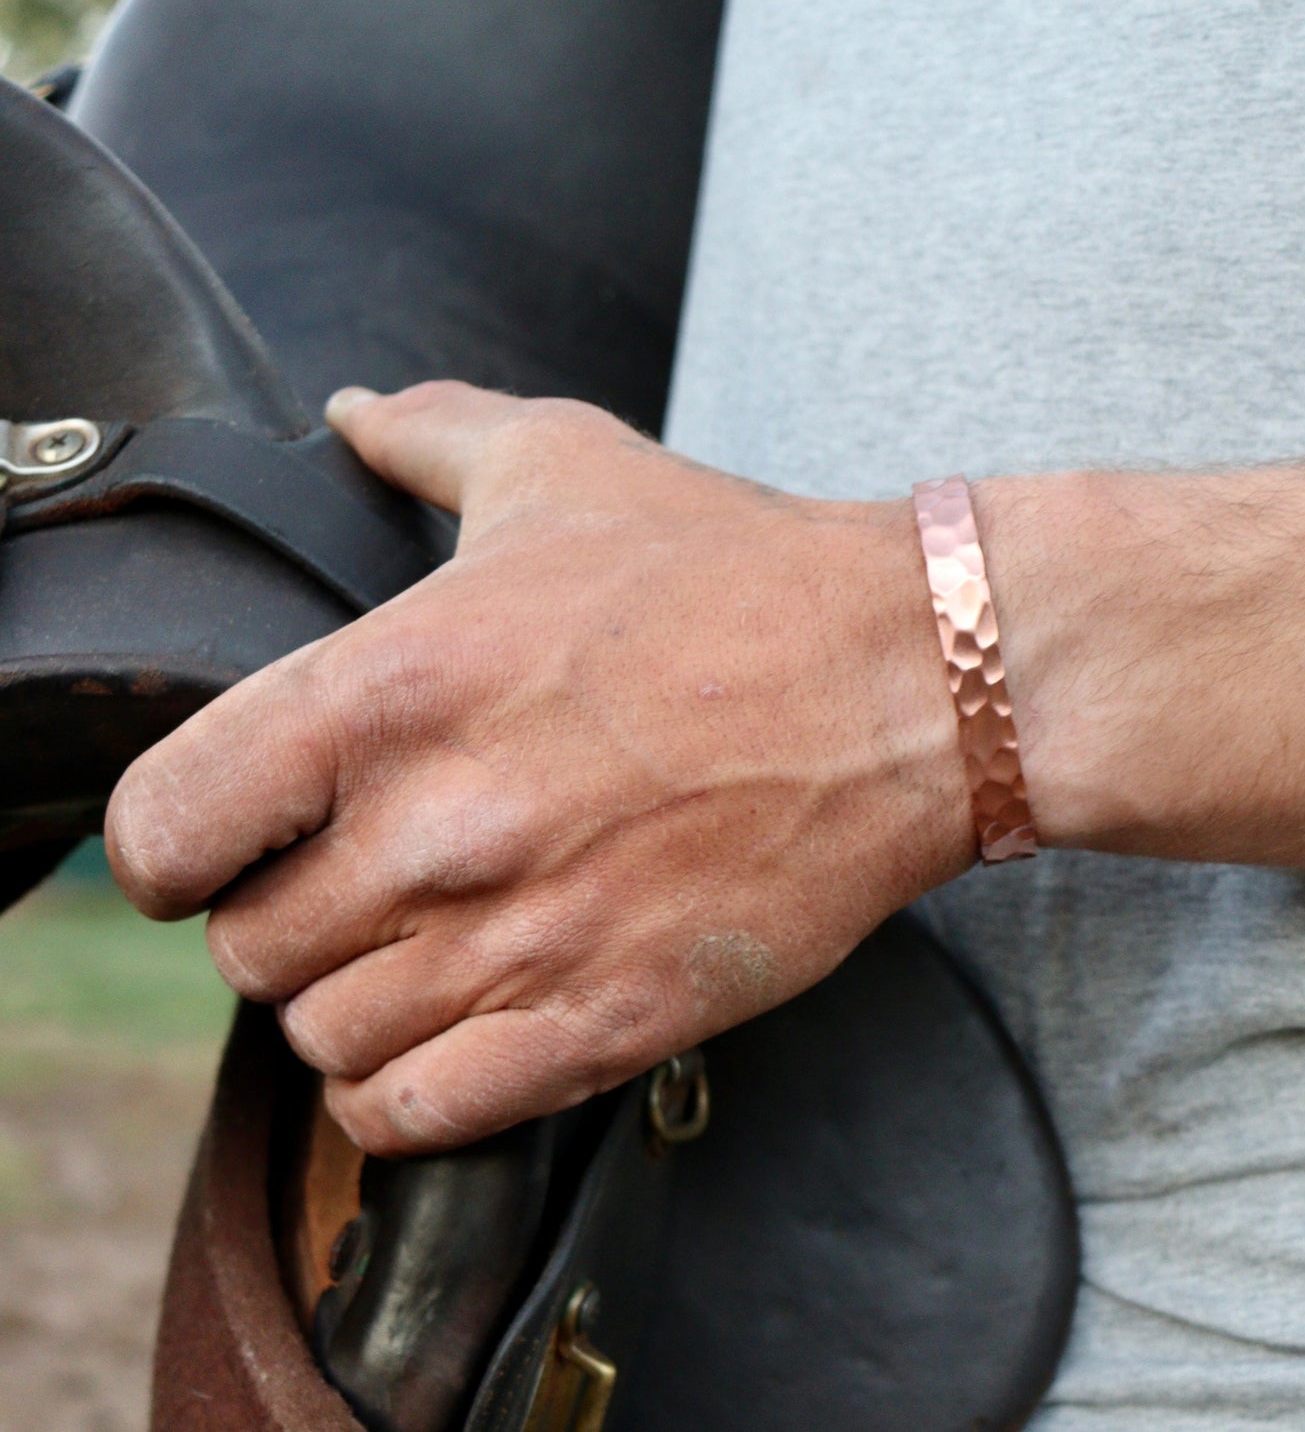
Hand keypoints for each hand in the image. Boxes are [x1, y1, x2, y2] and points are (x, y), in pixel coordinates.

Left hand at [105, 382, 975, 1154]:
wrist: (913, 684)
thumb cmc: (741, 574)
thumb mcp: (569, 465)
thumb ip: (431, 435)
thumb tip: (352, 414)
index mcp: (388, 686)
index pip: (167, 828)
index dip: (174, 848)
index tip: (223, 842)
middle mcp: (434, 827)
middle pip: (248, 954)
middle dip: (286, 921)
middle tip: (358, 883)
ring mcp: (521, 938)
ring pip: (325, 1042)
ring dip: (353, 1004)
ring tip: (421, 950)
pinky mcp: (604, 1021)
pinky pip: (418, 1115)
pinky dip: (408, 1092)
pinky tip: (454, 1031)